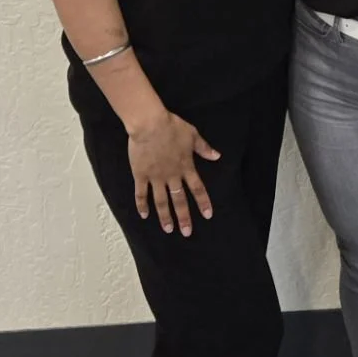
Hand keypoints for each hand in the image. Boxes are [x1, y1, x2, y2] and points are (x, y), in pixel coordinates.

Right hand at [126, 113, 219, 236]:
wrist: (150, 124)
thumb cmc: (172, 126)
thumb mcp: (193, 135)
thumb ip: (204, 148)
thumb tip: (217, 156)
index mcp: (186, 167)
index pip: (197, 189)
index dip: (203, 202)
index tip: (207, 215)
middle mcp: (172, 176)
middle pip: (179, 200)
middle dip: (184, 217)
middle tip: (187, 232)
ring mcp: (156, 177)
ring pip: (161, 201)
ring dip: (165, 216)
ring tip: (168, 229)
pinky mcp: (141, 175)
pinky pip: (141, 193)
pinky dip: (142, 205)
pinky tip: (144, 215)